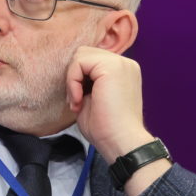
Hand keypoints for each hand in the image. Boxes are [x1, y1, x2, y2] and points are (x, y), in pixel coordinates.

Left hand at [66, 46, 169, 195]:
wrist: (121, 142)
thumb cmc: (106, 128)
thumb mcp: (92, 98)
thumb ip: (86, 81)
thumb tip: (71, 72)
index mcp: (121, 70)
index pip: (90, 60)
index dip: (78, 78)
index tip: (78, 102)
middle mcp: (124, 63)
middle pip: (84, 53)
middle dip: (74, 76)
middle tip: (76, 101)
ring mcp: (120, 62)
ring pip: (80, 55)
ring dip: (72, 79)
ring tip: (78, 102)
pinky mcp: (112, 66)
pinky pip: (79, 62)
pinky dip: (72, 81)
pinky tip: (79, 100)